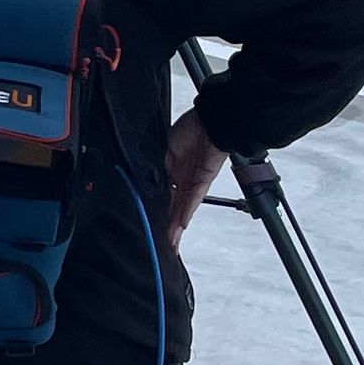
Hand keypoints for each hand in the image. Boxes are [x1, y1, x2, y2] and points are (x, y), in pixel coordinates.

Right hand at [165, 118, 223, 241]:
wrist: (211, 120)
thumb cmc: (192, 127)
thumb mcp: (165, 149)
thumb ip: (160, 169)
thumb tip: (151, 185)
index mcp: (173, 170)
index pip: (165, 196)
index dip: (159, 211)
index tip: (153, 224)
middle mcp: (184, 179)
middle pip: (174, 207)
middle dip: (169, 226)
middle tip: (165, 243)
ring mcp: (194, 181)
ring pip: (183, 208)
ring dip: (177, 225)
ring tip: (171, 242)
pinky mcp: (204, 180)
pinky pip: (194, 198)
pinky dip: (186, 211)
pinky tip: (181, 224)